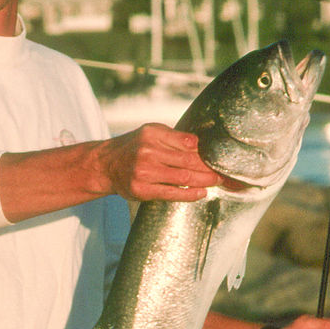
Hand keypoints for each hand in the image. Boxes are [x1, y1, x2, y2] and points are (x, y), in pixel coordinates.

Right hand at [100, 124, 219, 202]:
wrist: (106, 165)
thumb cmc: (133, 148)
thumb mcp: (150, 133)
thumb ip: (174, 138)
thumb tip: (200, 145)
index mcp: (152, 134)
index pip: (187, 143)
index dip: (206, 152)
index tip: (219, 158)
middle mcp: (147, 151)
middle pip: (188, 160)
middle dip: (209, 168)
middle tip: (223, 173)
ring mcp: (144, 172)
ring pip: (183, 177)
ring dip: (204, 181)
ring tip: (216, 182)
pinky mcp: (142, 190)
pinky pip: (171, 193)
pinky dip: (189, 194)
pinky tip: (201, 193)